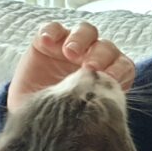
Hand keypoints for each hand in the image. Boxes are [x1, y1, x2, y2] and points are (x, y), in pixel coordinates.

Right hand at [7, 22, 135, 110]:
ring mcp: (70, 47)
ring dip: (81, 39)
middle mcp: (93, 58)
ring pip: (85, 31)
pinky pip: (52, 29)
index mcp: (109, 75)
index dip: (120, 70)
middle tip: (91, 67)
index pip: (124, 66)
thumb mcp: (79, 118)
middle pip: (106, 47)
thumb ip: (96, 109)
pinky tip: (47, 41)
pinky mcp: (46, 42)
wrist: (27, 121)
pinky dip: (51, 32)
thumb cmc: (60, 121)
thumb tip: (108, 114)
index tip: (110, 79)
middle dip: (101, 55)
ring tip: (70, 52)